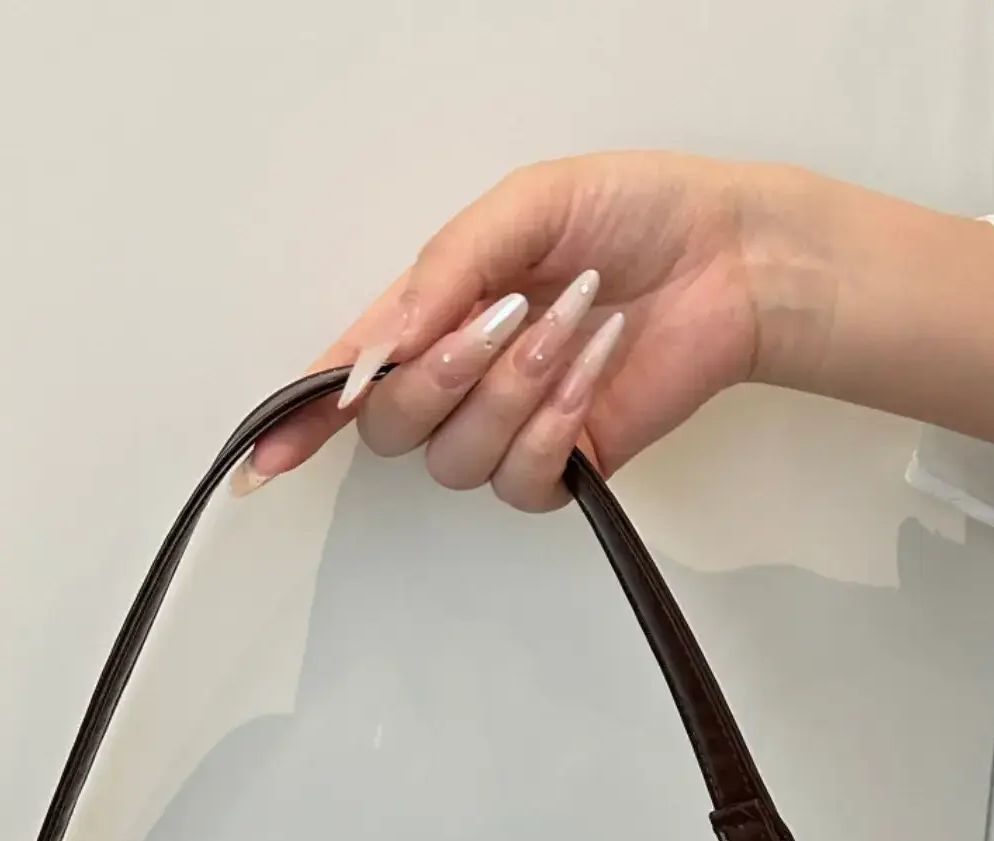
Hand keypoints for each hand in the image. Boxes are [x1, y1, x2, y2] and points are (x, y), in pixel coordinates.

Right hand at [236, 154, 993, 507]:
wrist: (729, 253)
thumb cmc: (632, 214)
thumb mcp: (521, 209)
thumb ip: (439, 274)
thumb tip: (375, 350)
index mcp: (433, 314)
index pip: (347, 382)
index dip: (300, 421)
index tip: (264, 459)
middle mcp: (459, 382)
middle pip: (391, 430)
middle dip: (438, 377)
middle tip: (502, 315)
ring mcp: (509, 430)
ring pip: (457, 459)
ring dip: (517, 386)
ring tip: (578, 320)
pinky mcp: (564, 467)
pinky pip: (523, 479)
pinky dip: (557, 421)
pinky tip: (594, 368)